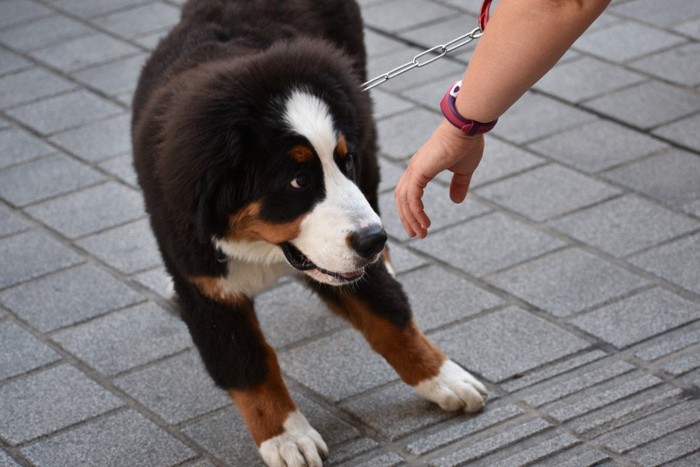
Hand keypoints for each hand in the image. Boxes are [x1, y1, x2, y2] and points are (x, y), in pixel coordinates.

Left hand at [394, 120, 484, 237]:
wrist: (467, 128)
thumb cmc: (466, 144)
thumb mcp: (463, 171)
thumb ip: (459, 185)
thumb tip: (456, 200)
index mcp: (421, 168)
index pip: (408, 192)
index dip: (411, 210)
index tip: (419, 225)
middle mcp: (414, 169)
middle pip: (401, 198)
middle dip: (407, 218)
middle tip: (415, 234)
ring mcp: (414, 169)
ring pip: (405, 200)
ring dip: (411, 219)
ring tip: (421, 233)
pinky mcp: (419, 171)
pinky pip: (412, 197)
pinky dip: (416, 212)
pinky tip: (424, 223)